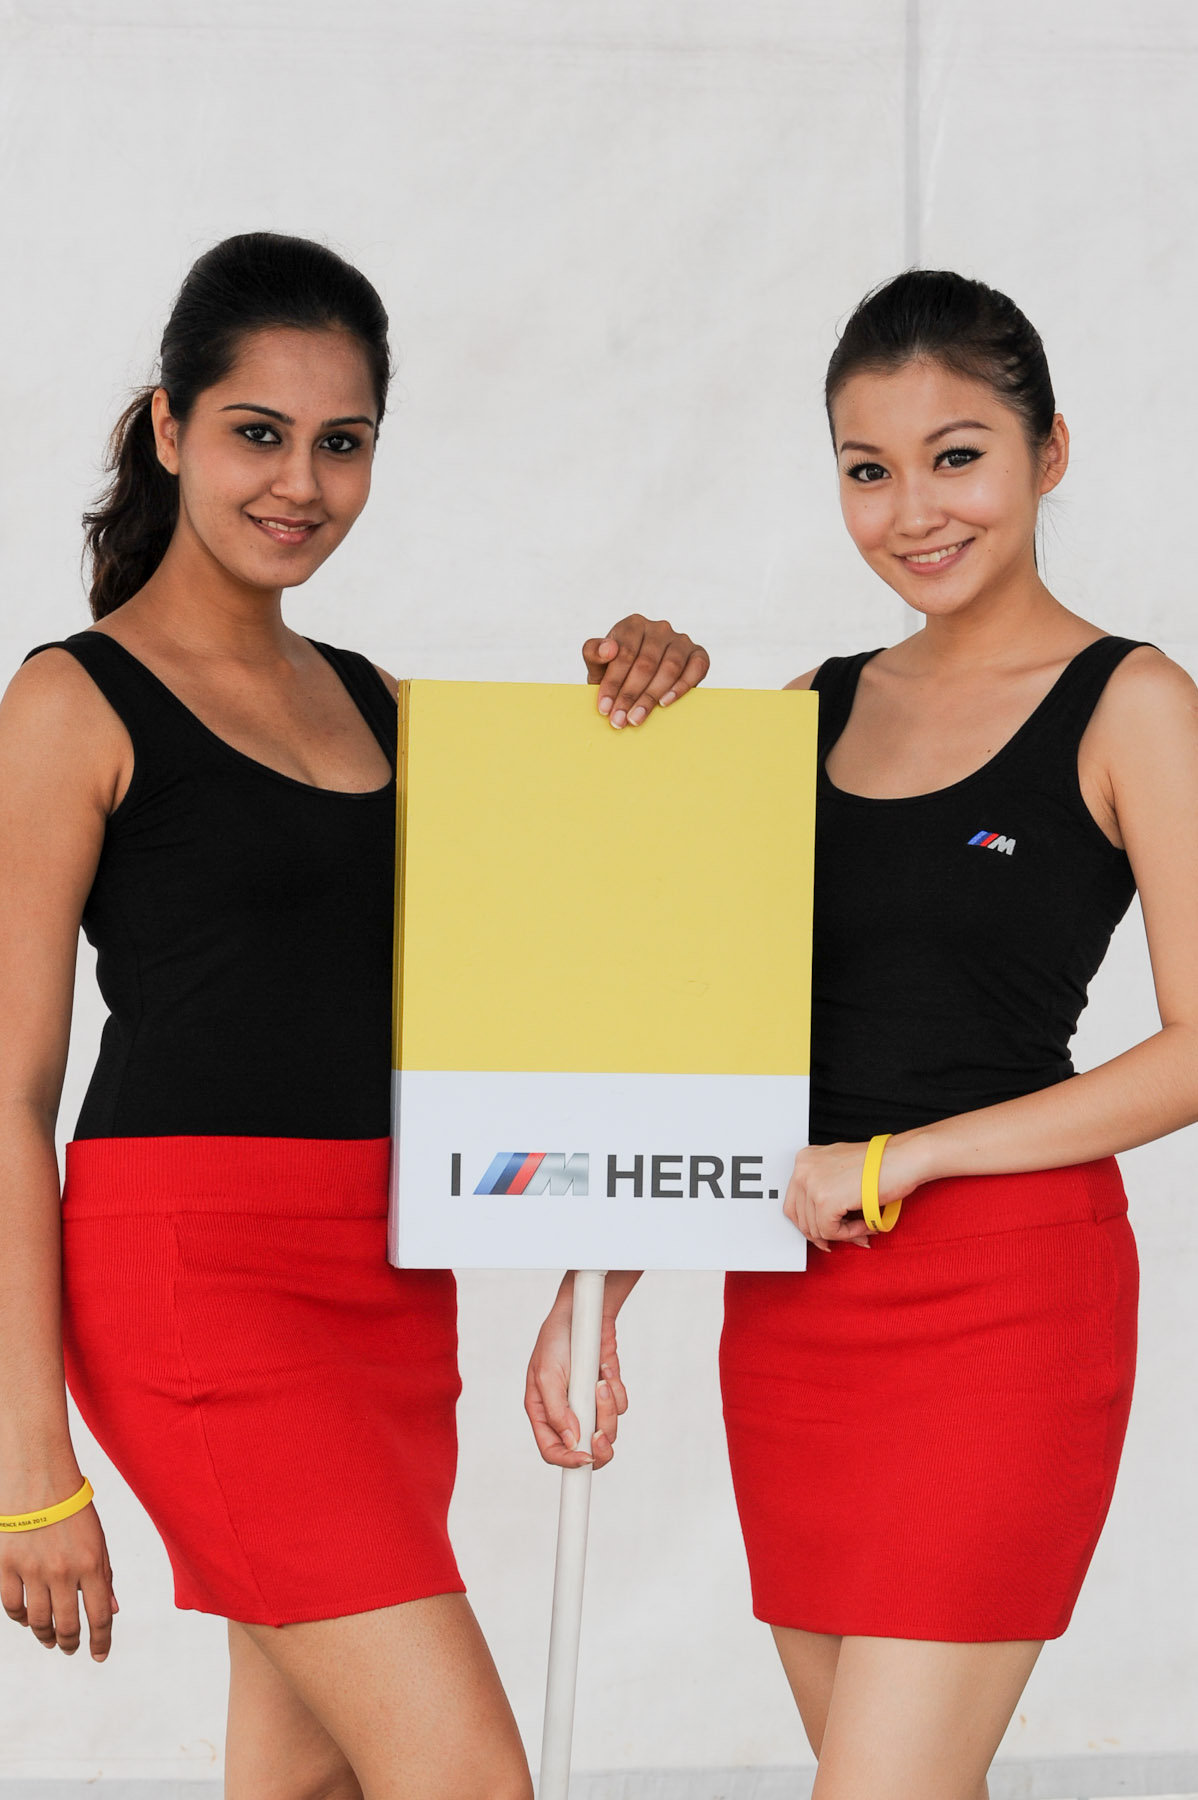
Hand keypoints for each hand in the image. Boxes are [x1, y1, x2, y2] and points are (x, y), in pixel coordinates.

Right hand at [1, 1490, 117, 1659]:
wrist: (38, 1476)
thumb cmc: (72, 1506)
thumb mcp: (98, 1537)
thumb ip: (104, 1574)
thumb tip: (113, 1609)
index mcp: (92, 1563)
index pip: (100, 1616)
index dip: (101, 1641)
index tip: (99, 1655)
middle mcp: (63, 1571)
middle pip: (68, 1625)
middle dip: (71, 1643)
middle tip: (70, 1648)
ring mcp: (32, 1570)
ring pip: (38, 1622)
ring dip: (45, 1636)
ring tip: (50, 1639)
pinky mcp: (6, 1565)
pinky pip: (12, 1606)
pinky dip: (20, 1619)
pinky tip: (27, 1619)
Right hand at [525, 1284, 628, 1470]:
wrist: (583, 1313)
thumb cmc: (556, 1340)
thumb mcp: (547, 1375)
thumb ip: (557, 1412)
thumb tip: (571, 1442)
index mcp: (544, 1413)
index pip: (552, 1451)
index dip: (568, 1461)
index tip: (585, 1456)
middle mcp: (567, 1414)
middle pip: (585, 1450)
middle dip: (598, 1445)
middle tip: (602, 1434)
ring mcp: (588, 1404)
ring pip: (607, 1428)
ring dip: (608, 1407)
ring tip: (601, 1381)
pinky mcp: (606, 1392)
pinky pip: (620, 1405)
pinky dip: (616, 1388)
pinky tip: (605, 1367)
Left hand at [582, 614, 709, 728]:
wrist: (641, 679)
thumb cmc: (617, 672)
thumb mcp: (598, 663)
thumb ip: (593, 652)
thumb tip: (609, 649)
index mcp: (633, 624)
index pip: (624, 653)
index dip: (613, 682)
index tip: (604, 707)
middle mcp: (659, 628)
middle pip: (646, 664)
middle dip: (630, 695)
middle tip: (619, 721)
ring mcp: (681, 640)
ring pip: (669, 668)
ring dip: (651, 697)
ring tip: (636, 718)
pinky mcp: (698, 654)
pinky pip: (696, 668)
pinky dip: (681, 687)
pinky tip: (665, 703)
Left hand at [783, 1136, 922, 1251]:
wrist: (904, 1159)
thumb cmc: (882, 1164)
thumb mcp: (842, 1171)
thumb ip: (826, 1192)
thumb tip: (819, 1226)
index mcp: (805, 1159)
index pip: (794, 1203)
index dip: (812, 1223)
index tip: (827, 1232)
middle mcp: (803, 1169)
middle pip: (800, 1219)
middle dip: (825, 1233)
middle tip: (849, 1236)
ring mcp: (812, 1184)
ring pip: (815, 1228)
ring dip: (841, 1234)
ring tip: (863, 1226)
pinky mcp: (825, 1200)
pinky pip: (830, 1232)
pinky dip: (849, 1234)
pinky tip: (865, 1223)